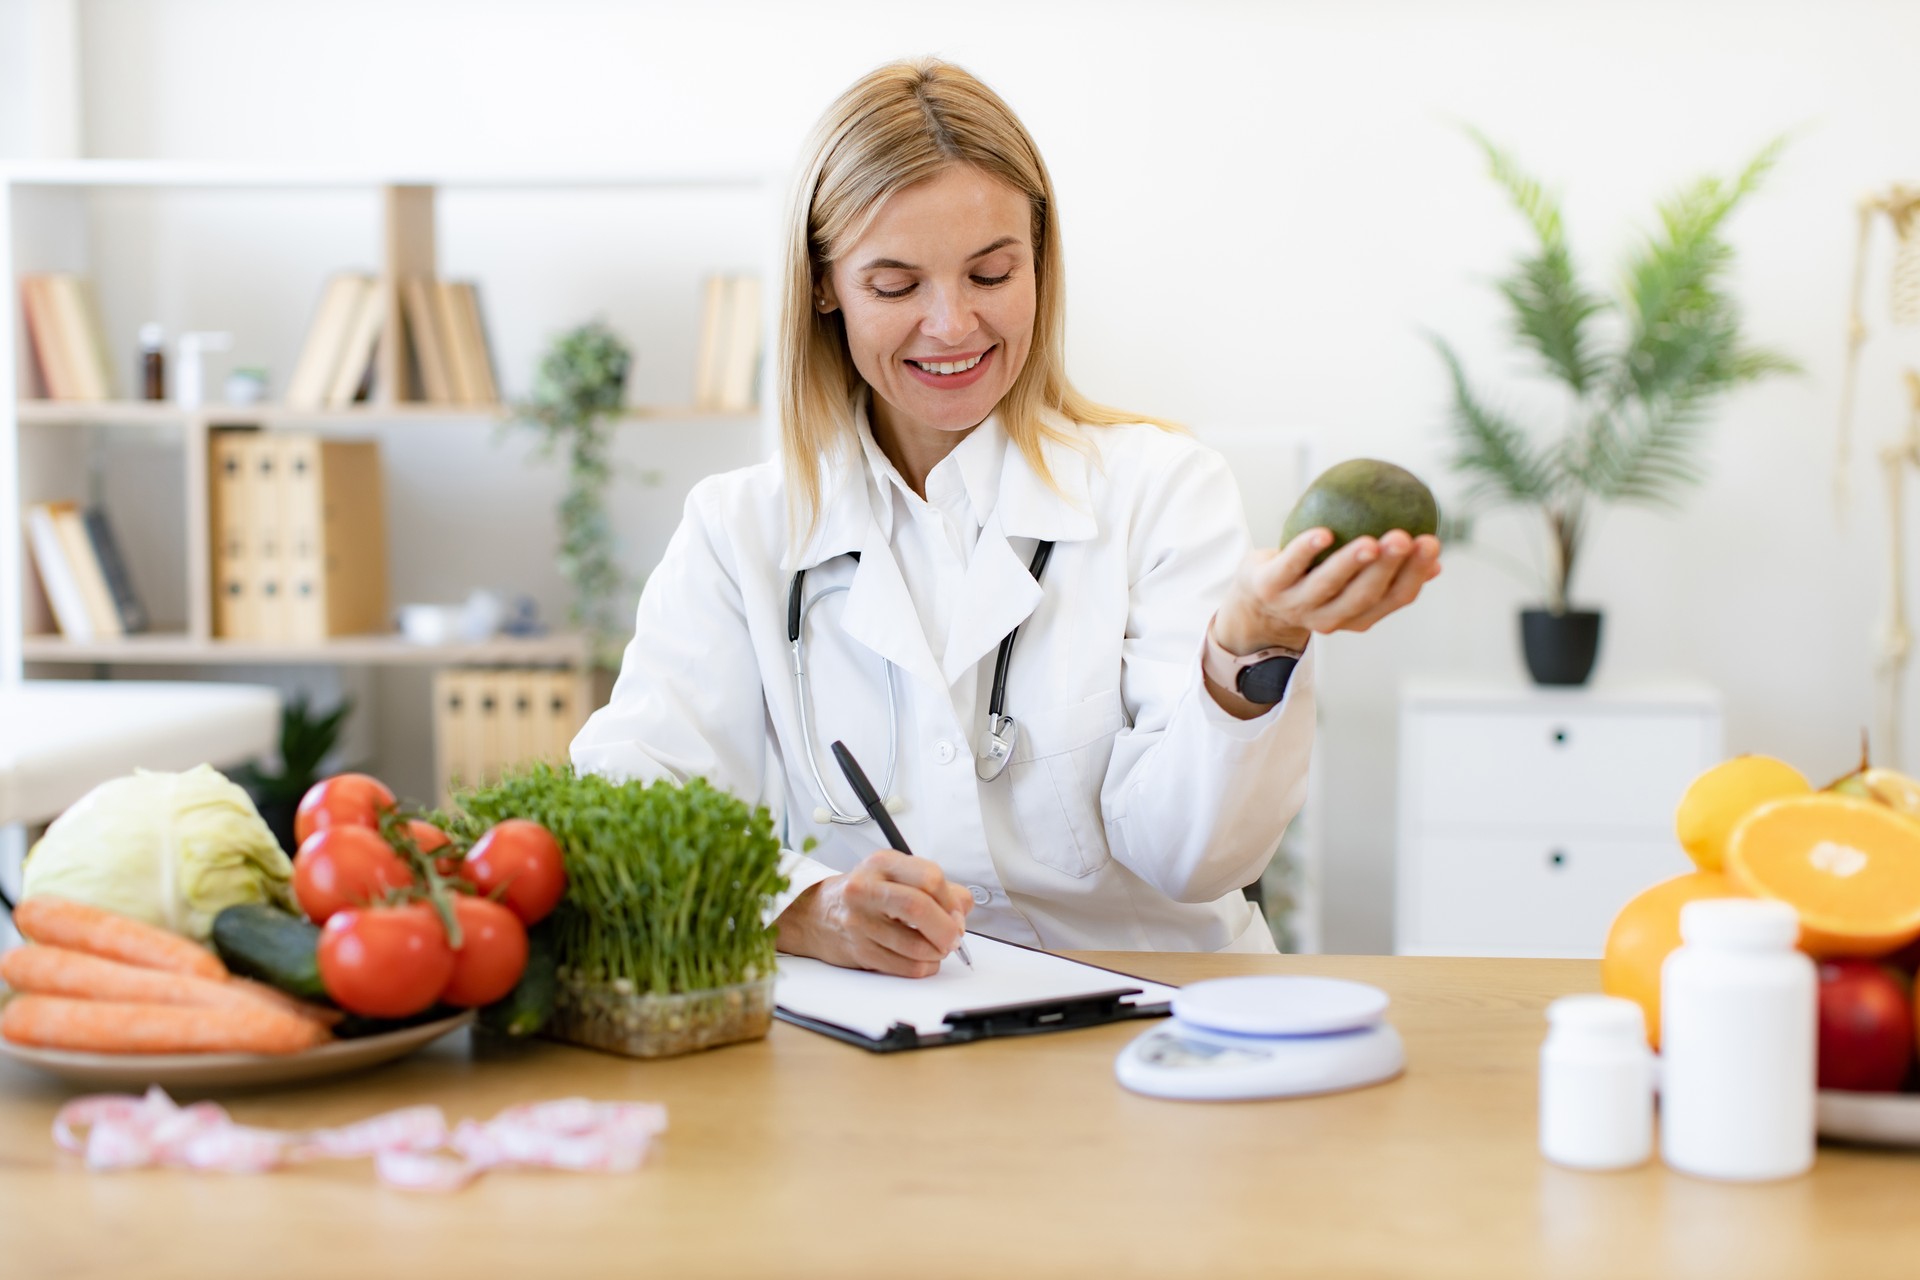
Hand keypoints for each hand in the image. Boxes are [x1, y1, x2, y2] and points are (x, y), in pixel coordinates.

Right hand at [774, 849, 974, 977]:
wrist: (815, 915)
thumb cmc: (862, 894)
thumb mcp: (894, 875)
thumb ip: (934, 886)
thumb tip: (963, 907)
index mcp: (881, 864)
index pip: (929, 877)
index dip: (951, 899)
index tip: (957, 912)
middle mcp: (867, 889)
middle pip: (920, 908)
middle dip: (947, 929)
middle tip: (954, 936)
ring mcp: (860, 922)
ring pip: (915, 945)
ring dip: (938, 952)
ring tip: (938, 948)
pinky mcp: (859, 951)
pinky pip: (904, 966)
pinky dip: (924, 967)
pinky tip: (923, 959)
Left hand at [1213, 527, 1442, 654]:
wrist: (1254, 602)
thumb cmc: (1314, 581)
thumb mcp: (1350, 581)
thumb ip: (1386, 571)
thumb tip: (1434, 554)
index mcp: (1356, 616)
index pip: (1393, 598)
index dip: (1414, 574)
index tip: (1432, 544)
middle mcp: (1328, 617)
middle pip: (1363, 595)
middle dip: (1387, 568)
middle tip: (1405, 538)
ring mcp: (1295, 605)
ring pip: (1327, 585)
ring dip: (1350, 563)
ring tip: (1371, 542)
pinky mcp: (1268, 587)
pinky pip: (1289, 566)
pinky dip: (1305, 550)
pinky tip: (1322, 532)